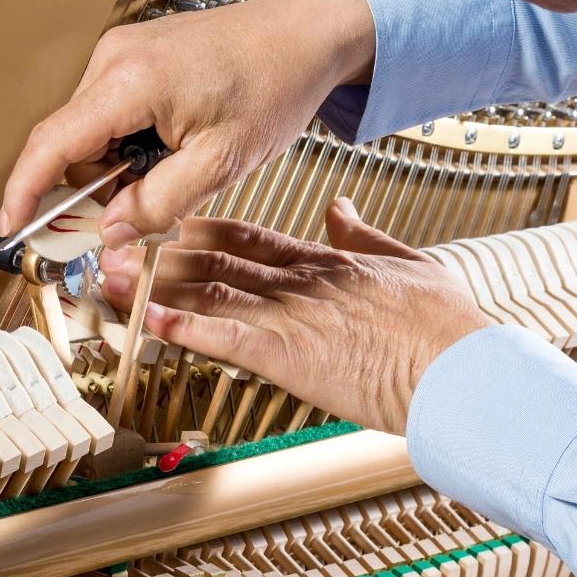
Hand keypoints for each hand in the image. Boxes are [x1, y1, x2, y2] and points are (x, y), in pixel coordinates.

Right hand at [0, 0, 374, 248]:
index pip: (51, 144)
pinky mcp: (136, 53)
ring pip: (92, 130)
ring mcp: (122, 51)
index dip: (24, 192)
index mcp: (128, 81)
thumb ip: (159, 202)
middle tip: (142, 212)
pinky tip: (175, 145)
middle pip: (71, 142)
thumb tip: (109, 231)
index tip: (13, 228)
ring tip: (179, 166)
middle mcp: (113, 58)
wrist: (305, 34)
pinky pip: (112, 110)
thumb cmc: (273, 83)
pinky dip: (131, 141)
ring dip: (119, 164)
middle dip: (96, 186)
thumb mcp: (221, 162)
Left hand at [99, 197, 489, 434]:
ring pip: (211, 294)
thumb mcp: (410, 261)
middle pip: (216, 263)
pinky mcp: (292, 357)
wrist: (463, 368)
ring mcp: (293, 318)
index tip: (169, 226)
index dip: (201, 232)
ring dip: (156, 287)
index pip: (249, 239)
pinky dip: (188, 331)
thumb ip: (366, 234)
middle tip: (118, 248)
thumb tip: (341, 208)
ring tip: (113, 279)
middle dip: (162, 256)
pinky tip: (153, 322)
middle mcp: (302, 284)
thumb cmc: (447, 328)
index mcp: (327, 262)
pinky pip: (228, 340)